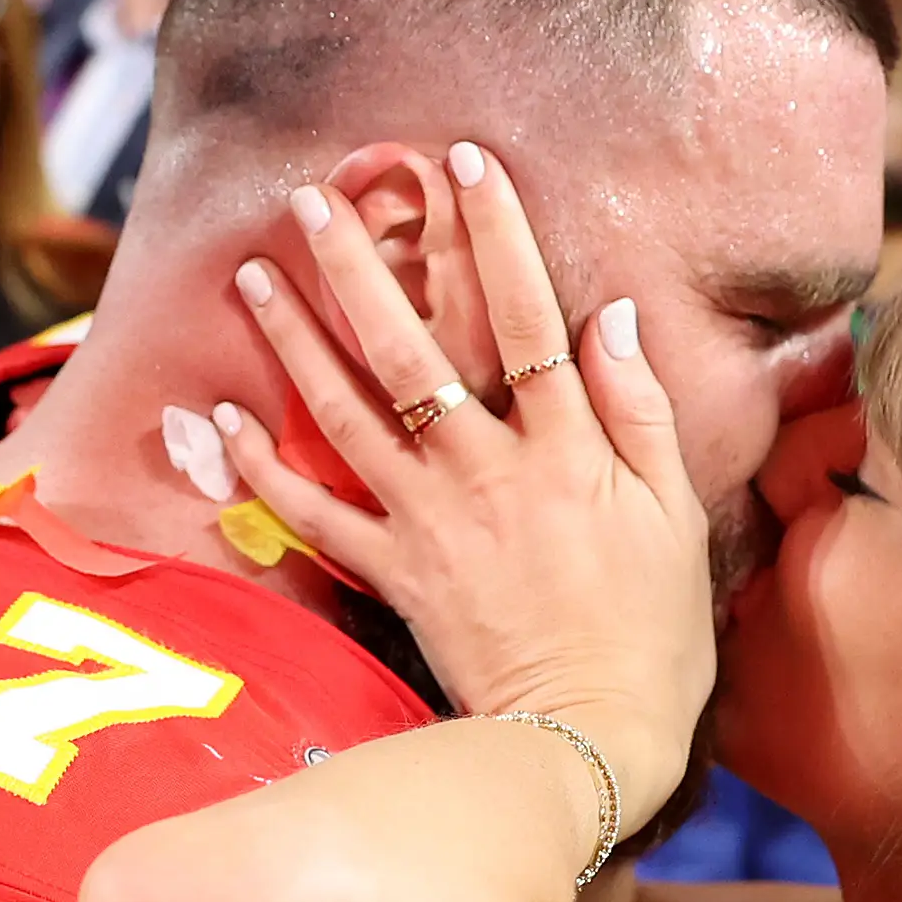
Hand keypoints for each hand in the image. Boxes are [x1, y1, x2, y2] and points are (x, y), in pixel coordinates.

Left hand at [214, 146, 715, 822]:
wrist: (588, 742)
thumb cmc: (651, 634)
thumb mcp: (675, 517)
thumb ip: (639, 411)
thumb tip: (608, 315)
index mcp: (566, 447)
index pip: (527, 316)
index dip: (495, 233)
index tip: (463, 159)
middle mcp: (486, 469)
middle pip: (412, 349)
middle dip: (359, 266)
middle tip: (310, 199)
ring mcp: (430, 520)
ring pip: (349, 413)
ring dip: (295, 341)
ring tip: (252, 275)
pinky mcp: (393, 574)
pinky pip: (316, 516)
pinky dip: (265, 470)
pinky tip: (226, 418)